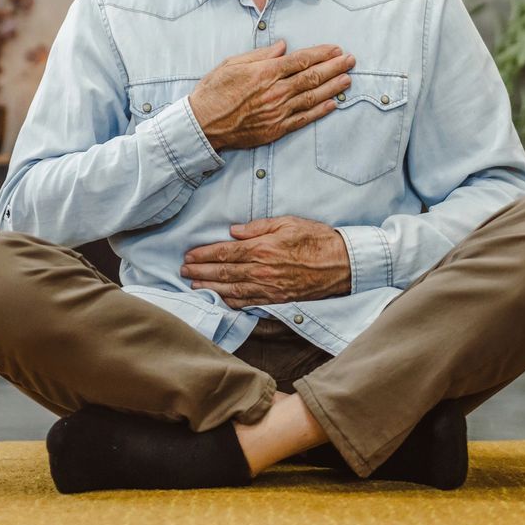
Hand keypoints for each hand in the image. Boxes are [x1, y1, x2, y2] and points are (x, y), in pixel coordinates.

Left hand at [180, 215, 350, 307]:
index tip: (189, 255)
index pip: (225, 253)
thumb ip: (258, 227)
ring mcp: (269, 288)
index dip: (203, 255)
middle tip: (183, 271)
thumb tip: (233, 232)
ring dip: (210, 288)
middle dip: (200, 272)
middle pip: (223, 273)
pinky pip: (249, 302)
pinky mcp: (277, 299)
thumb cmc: (316, 239)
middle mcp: (262, 271)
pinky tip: (220, 299)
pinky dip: (231, 301)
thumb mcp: (287, 222)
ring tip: (193, 285)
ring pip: (232, 290)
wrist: (341, 264)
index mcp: (263, 249)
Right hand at [188, 40, 354, 151]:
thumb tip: (283, 47)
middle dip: (335, 67)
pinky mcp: (276, 129)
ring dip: (333, 87)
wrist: (202, 124)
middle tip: (351, 61)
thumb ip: (260, 55)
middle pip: (312, 77)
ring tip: (348, 79)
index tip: (336, 50)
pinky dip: (320, 111)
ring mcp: (277, 111)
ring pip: (312, 97)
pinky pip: (303, 119)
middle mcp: (275, 91)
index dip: (322, 54)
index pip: (301, 60)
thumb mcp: (232, 64)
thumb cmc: (214, 91)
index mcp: (265, 72)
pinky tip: (332, 104)